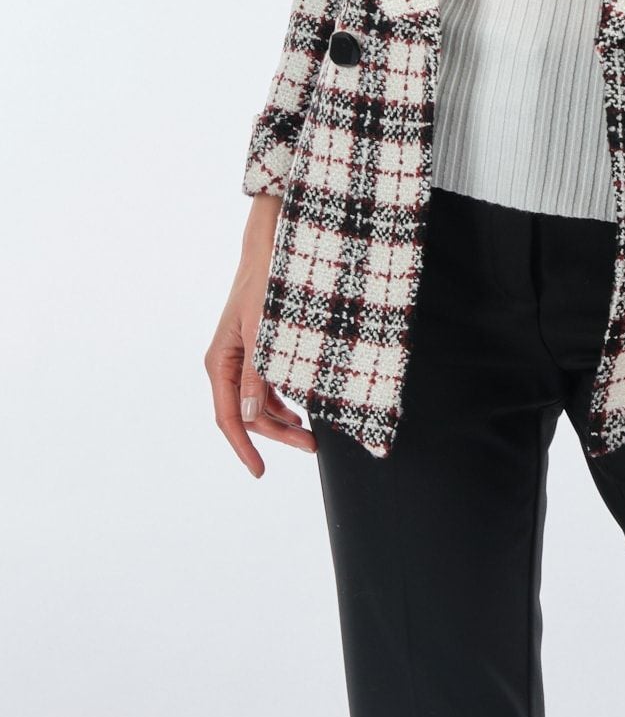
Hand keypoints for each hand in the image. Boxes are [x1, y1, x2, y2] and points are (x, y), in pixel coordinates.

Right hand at [205, 195, 316, 474]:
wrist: (270, 244)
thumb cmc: (266, 284)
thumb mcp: (264, 332)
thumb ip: (258, 374)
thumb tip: (252, 417)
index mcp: (220, 362)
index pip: (230, 418)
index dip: (245, 448)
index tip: (260, 472)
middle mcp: (226, 363)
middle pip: (248, 414)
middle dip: (277, 434)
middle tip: (312, 448)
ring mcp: (241, 356)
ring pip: (258, 401)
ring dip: (282, 419)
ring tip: (311, 434)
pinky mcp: (256, 348)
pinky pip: (265, 384)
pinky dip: (283, 399)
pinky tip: (301, 409)